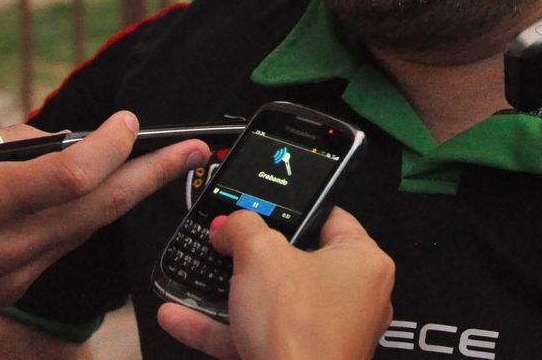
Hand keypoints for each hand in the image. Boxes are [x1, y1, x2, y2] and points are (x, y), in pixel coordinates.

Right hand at [0, 110, 208, 345]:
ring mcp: (14, 275)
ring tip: (160, 168)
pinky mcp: (11, 295)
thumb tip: (63, 140)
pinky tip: (90, 202)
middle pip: (101, 207)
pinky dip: (78, 223)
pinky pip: (58, 252)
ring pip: (86, 231)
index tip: (131, 123)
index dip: (113, 146)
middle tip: (195, 151)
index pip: (75, 174)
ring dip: (125, 197)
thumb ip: (11, 145)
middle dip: (155, 175)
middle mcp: (10, 243)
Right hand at [157, 207, 393, 359]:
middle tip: (225, 240)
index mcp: (363, 262)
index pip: (330, 218)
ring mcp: (327, 334)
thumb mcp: (259, 255)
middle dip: (252, 254)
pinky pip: (259, 336)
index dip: (292, 208)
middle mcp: (354, 298)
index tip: (260, 205)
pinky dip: (223, 328)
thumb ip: (242, 227)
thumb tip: (229, 225)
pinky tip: (179, 316)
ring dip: (228, 293)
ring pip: (272, 303)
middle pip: (296, 262)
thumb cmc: (296, 326)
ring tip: (196, 273)